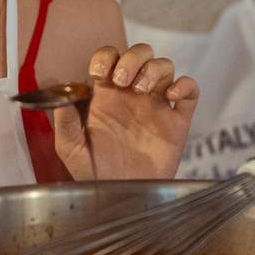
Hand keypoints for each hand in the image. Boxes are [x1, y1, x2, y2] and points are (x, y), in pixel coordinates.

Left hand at [52, 43, 197, 179]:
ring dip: (154, 69)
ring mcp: (157, 106)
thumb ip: (64, 120)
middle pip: (140, 54)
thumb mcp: (70, 149)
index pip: (110, 57)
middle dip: (133, 58)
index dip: (107, 56)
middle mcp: (133, 95)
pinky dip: (185, 85)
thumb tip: (64, 94)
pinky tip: (172, 96)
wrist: (120, 200)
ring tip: (142, 90)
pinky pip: (191, 91)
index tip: (99, 72)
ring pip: (165, 66)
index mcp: (107, 96)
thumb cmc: (93, 175)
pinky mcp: (177, 122)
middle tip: (123, 81)